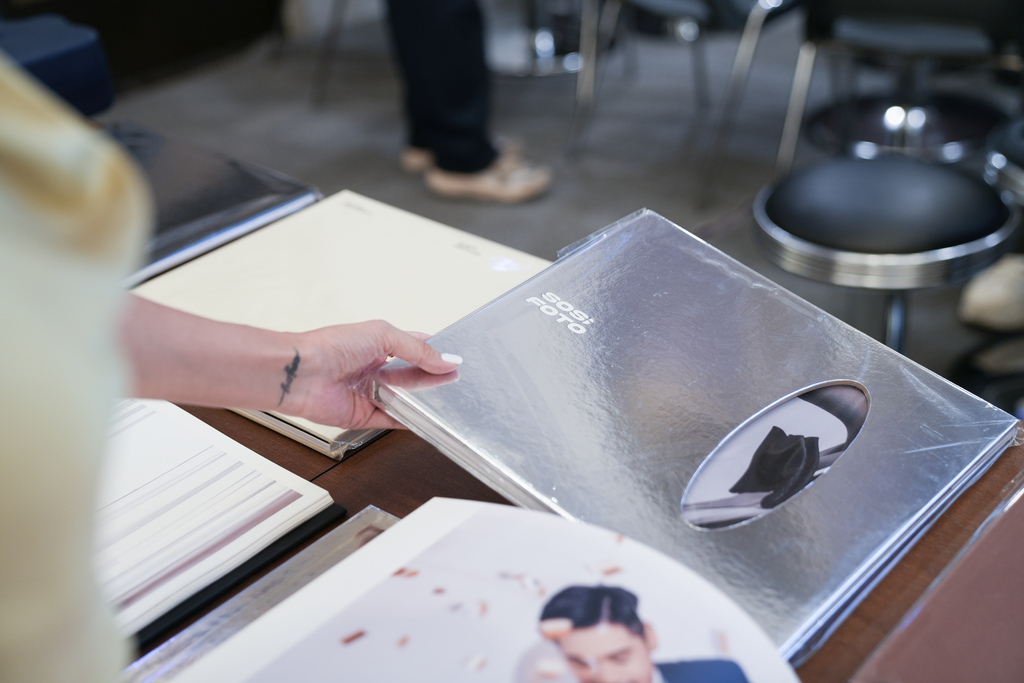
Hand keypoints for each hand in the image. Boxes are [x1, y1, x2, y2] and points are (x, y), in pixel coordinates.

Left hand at [281, 320, 461, 429]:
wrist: (301, 373)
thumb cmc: (330, 346)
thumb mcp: (383, 336)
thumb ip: (418, 350)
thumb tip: (446, 360)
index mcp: (378, 343)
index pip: (415, 346)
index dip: (435, 352)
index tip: (455, 359)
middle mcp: (374, 367)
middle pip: (412, 375)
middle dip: (432, 378)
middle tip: (456, 382)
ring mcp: (370, 391)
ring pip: (404, 399)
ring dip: (423, 400)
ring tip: (446, 400)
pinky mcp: (363, 414)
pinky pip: (391, 420)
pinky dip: (407, 421)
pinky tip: (424, 420)